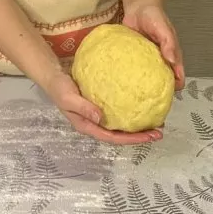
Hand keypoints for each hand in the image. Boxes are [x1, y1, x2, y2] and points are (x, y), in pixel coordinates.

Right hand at [40, 70, 162, 144]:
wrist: (53, 74)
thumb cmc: (58, 87)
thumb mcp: (67, 97)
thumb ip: (82, 107)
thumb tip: (100, 118)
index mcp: (88, 125)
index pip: (113, 137)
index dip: (131, 139)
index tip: (149, 136)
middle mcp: (95, 122)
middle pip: (121, 134)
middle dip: (140, 135)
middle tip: (159, 131)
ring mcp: (99, 114)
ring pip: (122, 123)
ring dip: (138, 124)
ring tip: (156, 121)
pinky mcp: (102, 103)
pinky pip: (120, 108)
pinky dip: (132, 108)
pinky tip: (142, 101)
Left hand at [122, 3, 185, 90]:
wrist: (138, 6)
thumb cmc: (154, 16)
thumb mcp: (163, 28)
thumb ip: (169, 43)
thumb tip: (172, 61)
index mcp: (171, 55)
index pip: (178, 76)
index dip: (175, 87)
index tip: (166, 97)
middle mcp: (160, 60)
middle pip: (162, 81)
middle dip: (158, 92)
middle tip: (148, 102)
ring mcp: (146, 60)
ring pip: (147, 78)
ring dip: (142, 86)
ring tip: (133, 98)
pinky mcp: (134, 57)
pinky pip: (132, 69)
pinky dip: (130, 76)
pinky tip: (122, 84)